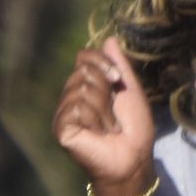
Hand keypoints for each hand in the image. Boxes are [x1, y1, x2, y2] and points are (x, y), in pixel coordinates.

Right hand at [53, 36, 156, 195]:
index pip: (84, 57)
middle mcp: (71, 97)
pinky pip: (76, 108)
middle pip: (84, 72)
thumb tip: (109, 39)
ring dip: (103, 109)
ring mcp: (64, 113)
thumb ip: (119, 65)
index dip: (102, 64)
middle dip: (106, 90)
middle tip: (113, 113)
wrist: (134, 157)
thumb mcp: (130, 90)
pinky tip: (96, 134)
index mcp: (85, 86)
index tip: (117, 79)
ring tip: (106, 127)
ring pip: (81, 89)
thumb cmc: (134, 127)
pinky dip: (93, 120)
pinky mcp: (61, 128)